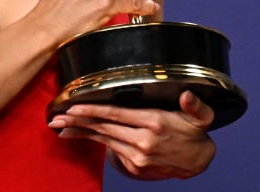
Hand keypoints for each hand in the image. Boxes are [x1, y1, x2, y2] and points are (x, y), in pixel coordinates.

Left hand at [48, 91, 215, 179]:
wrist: (198, 162)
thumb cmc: (195, 133)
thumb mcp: (202, 117)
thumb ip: (195, 105)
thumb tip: (186, 94)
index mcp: (155, 122)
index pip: (117, 113)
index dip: (93, 110)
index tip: (74, 106)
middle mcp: (143, 140)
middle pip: (104, 127)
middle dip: (78, 121)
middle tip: (57, 116)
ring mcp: (137, 155)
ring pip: (103, 139)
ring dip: (81, 132)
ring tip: (61, 125)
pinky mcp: (134, 164)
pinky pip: (109, 148)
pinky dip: (93, 141)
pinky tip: (79, 135)